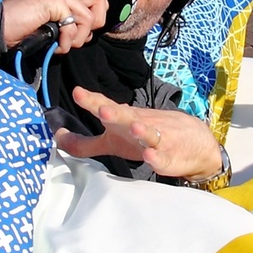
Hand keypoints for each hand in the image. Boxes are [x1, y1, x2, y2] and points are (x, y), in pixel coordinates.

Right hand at [1, 0, 110, 52]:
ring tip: (63, 43)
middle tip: (77, 34)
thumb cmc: (23, 30)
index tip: (82, 28)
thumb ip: (70, 19)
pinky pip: (76, 24)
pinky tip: (55, 45)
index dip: (97, 10)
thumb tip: (91, 29)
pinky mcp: (53, 0)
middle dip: (97, 20)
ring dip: (80, 36)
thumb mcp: (52, 23)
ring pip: (91, 14)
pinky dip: (68, 41)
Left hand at [53, 86, 223, 179]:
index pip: (108, 107)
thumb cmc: (148, 140)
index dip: (92, 101)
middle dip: (116, 113)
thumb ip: (85, 143)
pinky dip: (158, 158)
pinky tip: (151, 157)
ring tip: (134, 128)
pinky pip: (163, 159)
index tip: (78, 93)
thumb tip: (57, 139)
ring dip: (142, 132)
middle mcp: (140, 126)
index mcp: (124, 121)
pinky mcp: (170, 159)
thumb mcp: (113, 142)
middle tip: (103, 109)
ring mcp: (157, 142)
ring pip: (149, 136)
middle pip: (127, 117)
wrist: (195, 144)